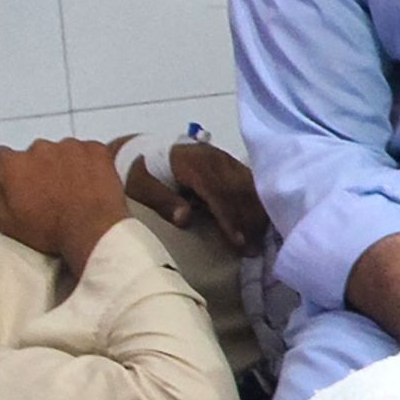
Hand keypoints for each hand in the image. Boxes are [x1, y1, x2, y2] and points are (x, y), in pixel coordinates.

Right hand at [0, 137, 133, 273]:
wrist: (91, 229)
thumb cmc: (49, 229)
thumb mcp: (6, 221)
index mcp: (13, 164)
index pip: (0, 156)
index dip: (8, 170)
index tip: (17, 181)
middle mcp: (40, 148)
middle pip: (34, 153)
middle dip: (39, 168)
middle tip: (50, 191)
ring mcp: (70, 146)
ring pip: (62, 151)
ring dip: (65, 164)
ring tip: (73, 190)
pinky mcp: (96, 149)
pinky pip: (88, 151)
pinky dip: (89, 162)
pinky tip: (91, 183)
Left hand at [125, 138, 272, 253]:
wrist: (142, 151)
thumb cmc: (139, 174)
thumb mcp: (140, 187)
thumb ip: (162, 202)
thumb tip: (185, 219)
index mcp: (192, 163)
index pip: (217, 192)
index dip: (229, 218)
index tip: (238, 242)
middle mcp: (214, 158)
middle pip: (240, 190)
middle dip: (249, 220)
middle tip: (254, 249)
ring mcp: (225, 159)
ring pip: (250, 185)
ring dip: (257, 212)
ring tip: (259, 239)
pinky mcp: (230, 163)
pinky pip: (250, 182)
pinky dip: (257, 202)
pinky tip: (260, 220)